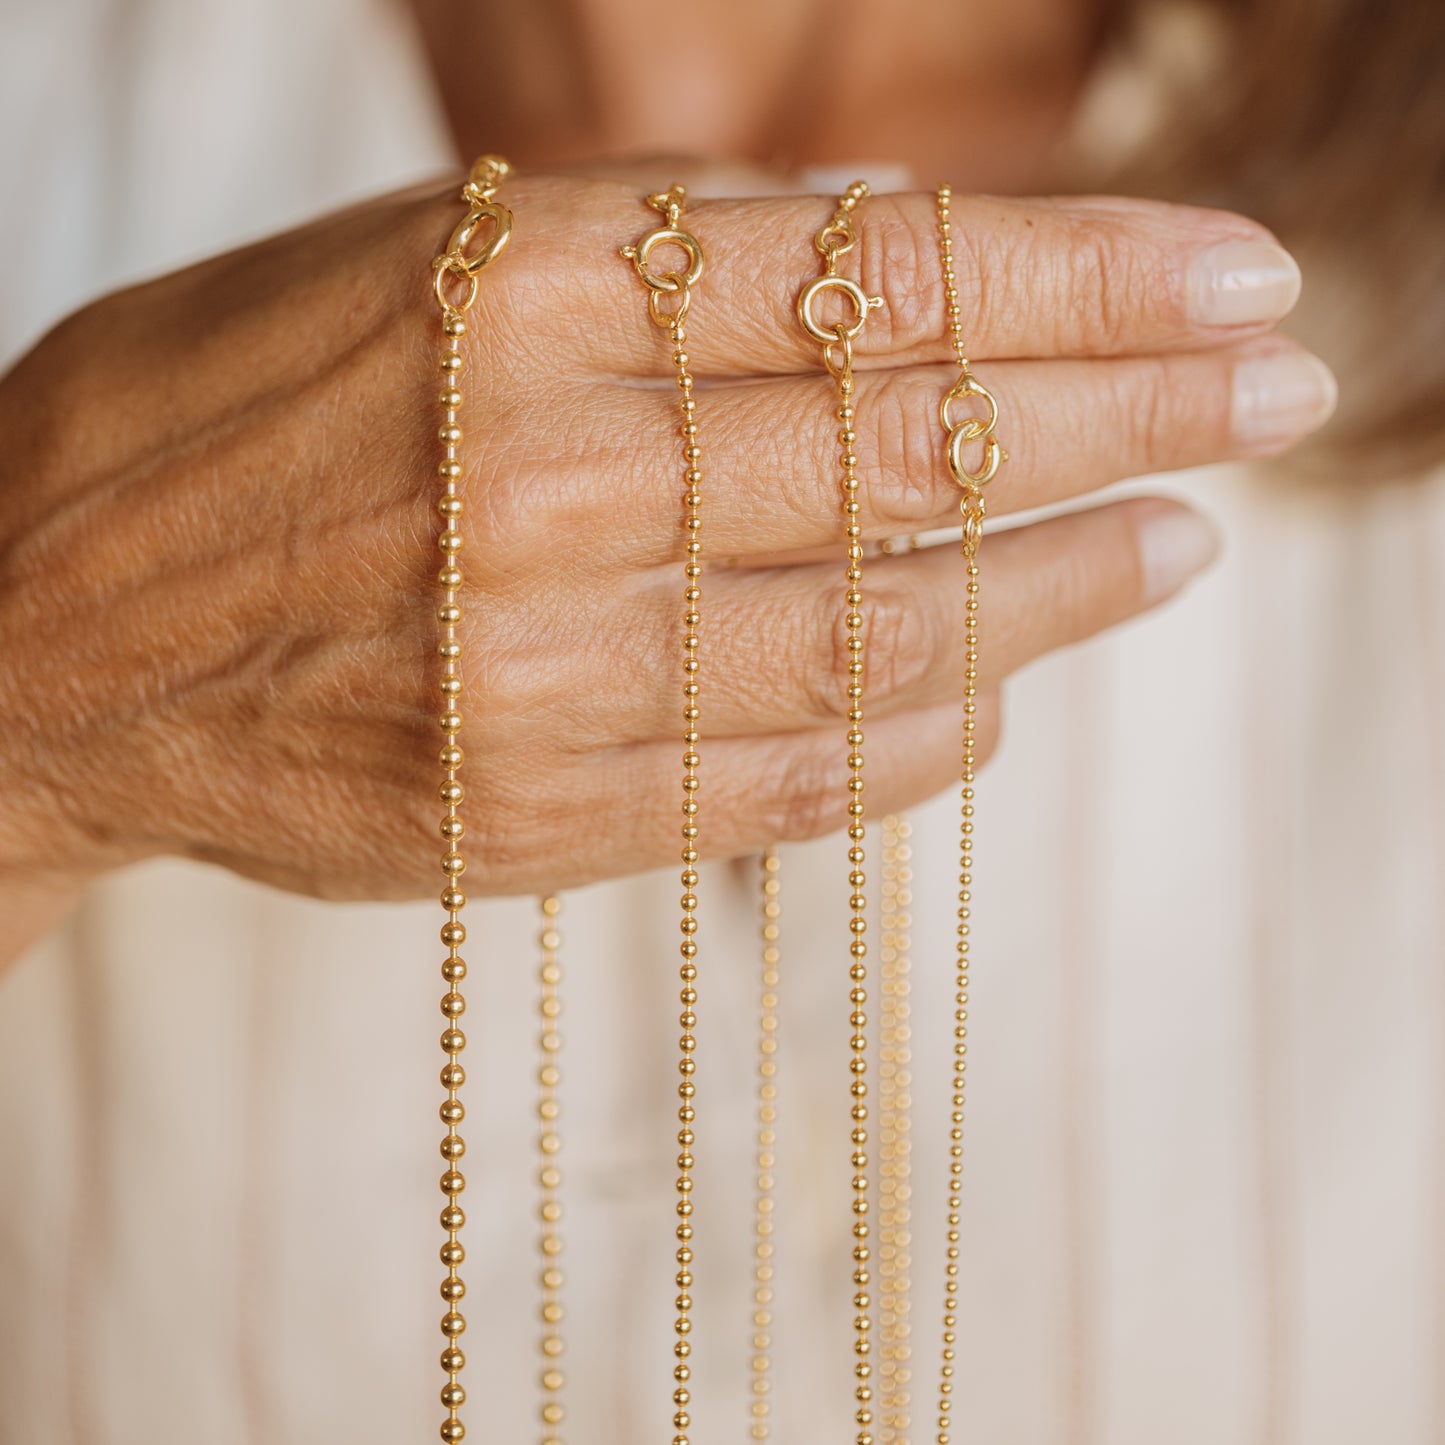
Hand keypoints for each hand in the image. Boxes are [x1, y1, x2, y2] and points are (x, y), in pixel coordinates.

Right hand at [0, 173, 1334, 907]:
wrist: (35, 632)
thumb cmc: (204, 425)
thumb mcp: (395, 268)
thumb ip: (627, 272)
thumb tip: (859, 249)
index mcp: (517, 305)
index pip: (881, 280)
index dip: (1085, 275)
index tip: (1232, 278)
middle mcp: (553, 483)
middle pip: (915, 449)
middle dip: (1133, 410)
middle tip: (1279, 392)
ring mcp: (550, 669)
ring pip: (879, 635)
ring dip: (1058, 591)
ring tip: (1180, 543)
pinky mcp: (531, 814)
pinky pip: (784, 787)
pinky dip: (919, 746)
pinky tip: (1005, 706)